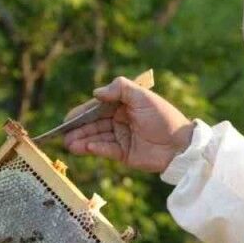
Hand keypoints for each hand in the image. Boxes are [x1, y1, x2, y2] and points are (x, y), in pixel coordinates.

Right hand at [62, 76, 194, 173]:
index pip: (96, 108)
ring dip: (83, 141)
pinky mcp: (124, 153)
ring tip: (69, 144)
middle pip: (93, 124)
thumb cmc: (163, 117)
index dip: (81, 114)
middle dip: (78, 129)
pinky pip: (106, 150)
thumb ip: (120, 89)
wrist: (181, 144)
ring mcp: (121, 137)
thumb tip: (96, 93)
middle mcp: (119, 120)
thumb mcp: (143, 96)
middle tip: (63, 135)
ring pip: (97, 138)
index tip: (66, 119)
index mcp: (122, 105)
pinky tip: (87, 148)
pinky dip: (96, 148)